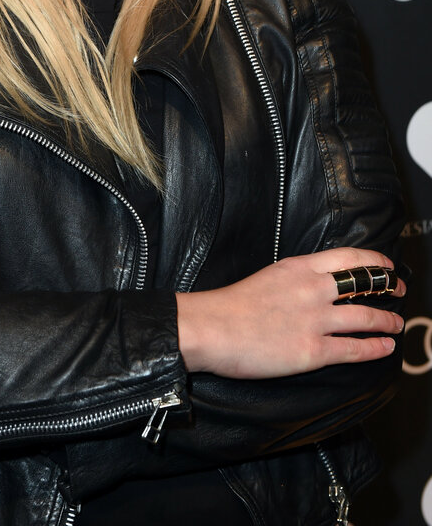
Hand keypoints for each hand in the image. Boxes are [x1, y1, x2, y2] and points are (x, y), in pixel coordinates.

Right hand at [176, 247, 404, 378]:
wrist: (212, 328)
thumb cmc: (231, 305)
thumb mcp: (268, 277)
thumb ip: (294, 279)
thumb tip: (312, 286)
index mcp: (299, 267)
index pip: (348, 258)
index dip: (374, 262)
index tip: (386, 265)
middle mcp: (313, 289)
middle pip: (363, 283)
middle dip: (387, 286)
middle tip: (399, 289)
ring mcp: (315, 320)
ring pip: (365, 316)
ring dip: (386, 320)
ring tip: (397, 323)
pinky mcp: (313, 351)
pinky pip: (354, 349)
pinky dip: (375, 347)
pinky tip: (385, 347)